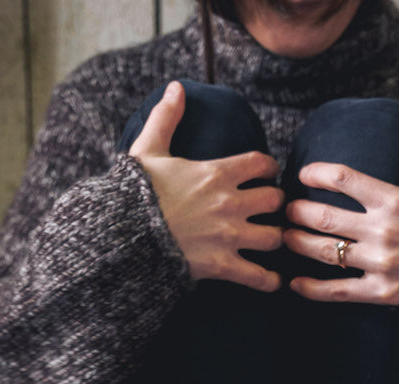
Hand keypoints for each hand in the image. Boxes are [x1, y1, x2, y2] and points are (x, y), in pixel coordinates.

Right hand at [129, 81, 283, 291]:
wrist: (121, 235)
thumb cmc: (134, 194)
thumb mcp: (147, 150)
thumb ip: (166, 118)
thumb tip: (176, 87)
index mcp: (216, 173)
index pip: (262, 163)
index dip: (268, 168)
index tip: (265, 174)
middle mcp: (229, 203)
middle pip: (276, 200)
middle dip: (276, 204)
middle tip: (270, 210)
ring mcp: (228, 236)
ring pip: (275, 237)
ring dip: (276, 239)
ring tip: (271, 241)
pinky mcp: (222, 266)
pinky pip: (259, 277)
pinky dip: (269, 281)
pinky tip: (272, 281)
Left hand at [282, 106, 398, 304]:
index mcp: (396, 200)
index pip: (344, 179)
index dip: (317, 173)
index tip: (303, 175)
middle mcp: (384, 231)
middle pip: (325, 217)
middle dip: (298, 211)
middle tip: (285, 209)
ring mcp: (381, 263)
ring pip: (326, 252)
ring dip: (298, 244)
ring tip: (283, 237)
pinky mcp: (380, 292)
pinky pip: (338, 291)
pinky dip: (313, 289)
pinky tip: (294, 283)